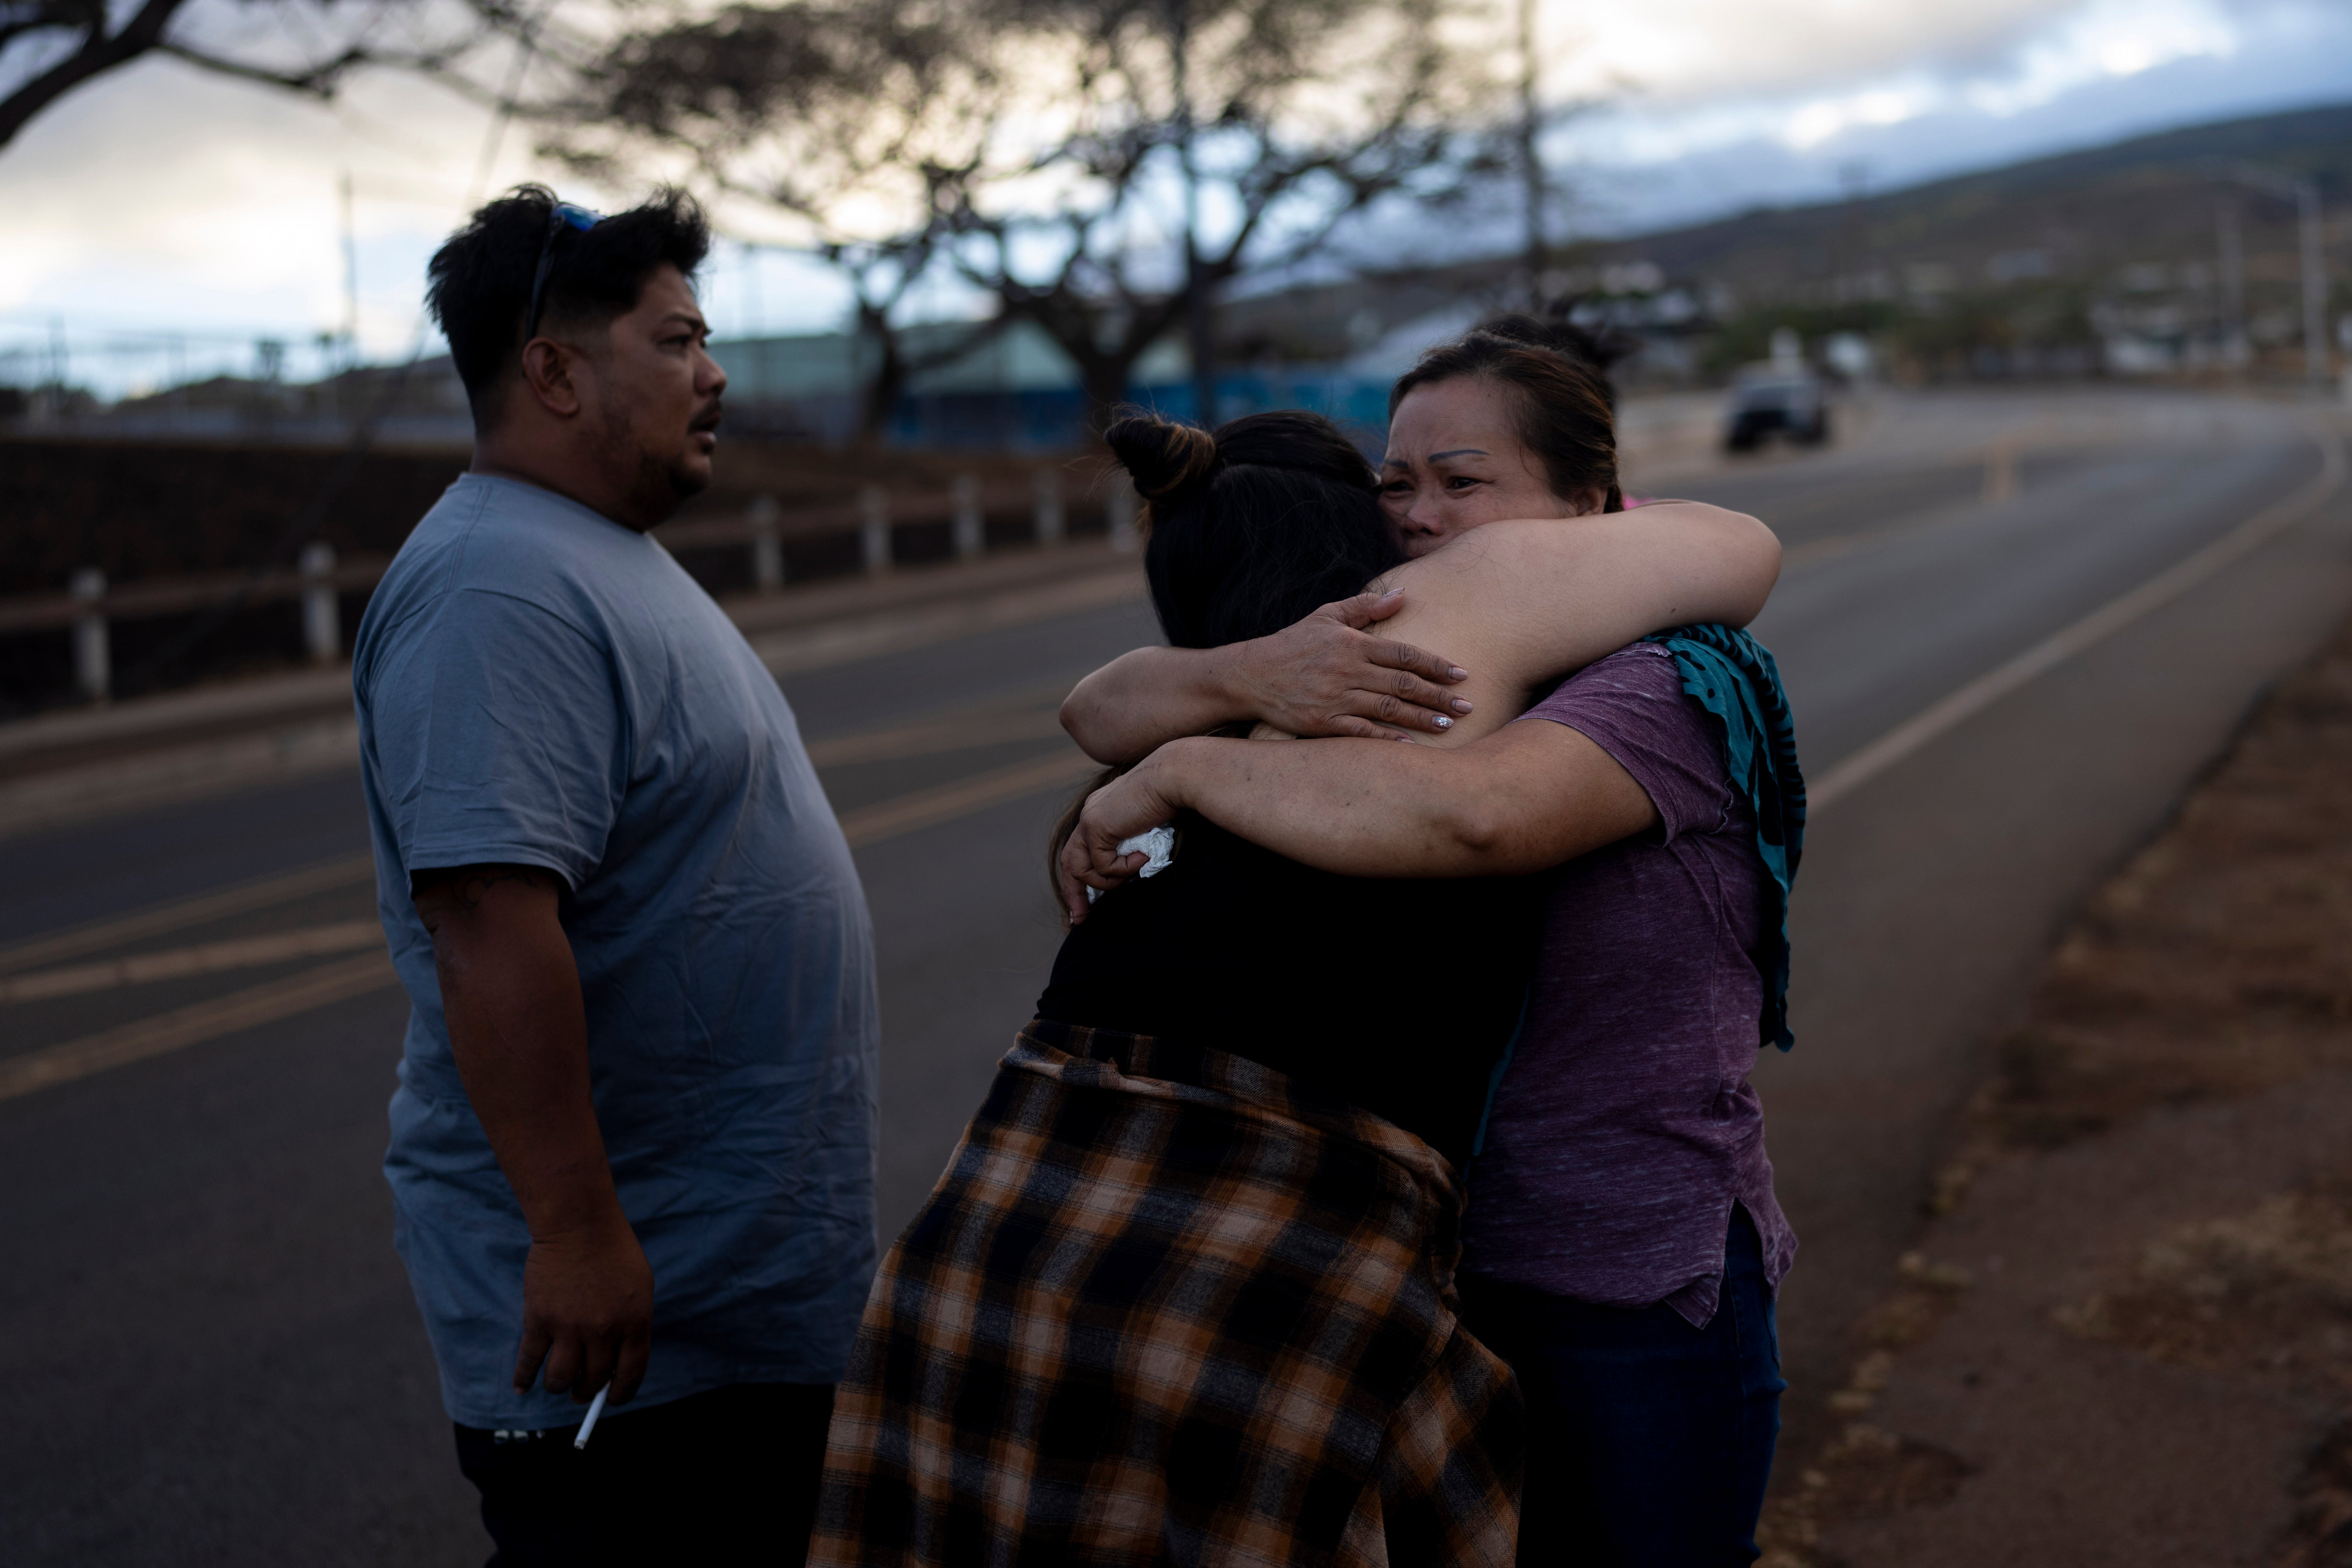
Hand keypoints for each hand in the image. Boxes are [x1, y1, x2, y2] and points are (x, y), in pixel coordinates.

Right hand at [512, 1215, 654, 1405]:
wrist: (580, 1225)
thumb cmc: (614, 1253)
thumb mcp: (640, 1289)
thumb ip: (632, 1325)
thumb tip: (619, 1363)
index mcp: (634, 1323)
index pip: (630, 1374)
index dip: (621, 1393)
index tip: (613, 1400)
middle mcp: (603, 1331)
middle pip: (593, 1379)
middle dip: (587, 1391)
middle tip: (581, 1392)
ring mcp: (570, 1327)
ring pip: (560, 1378)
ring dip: (558, 1386)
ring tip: (558, 1385)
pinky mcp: (539, 1320)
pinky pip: (529, 1360)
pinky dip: (523, 1378)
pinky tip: (522, 1388)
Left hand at [1058, 761, 1181, 922]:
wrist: (1173, 777)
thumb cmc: (1171, 798)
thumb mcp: (1145, 826)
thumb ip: (1130, 844)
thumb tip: (1131, 868)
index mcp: (1099, 812)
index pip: (1079, 850)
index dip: (1079, 879)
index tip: (1083, 905)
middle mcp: (1089, 815)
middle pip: (1069, 862)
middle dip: (1074, 894)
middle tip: (1081, 919)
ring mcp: (1089, 820)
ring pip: (1083, 870)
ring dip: (1109, 880)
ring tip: (1134, 870)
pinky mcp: (1096, 826)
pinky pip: (1104, 866)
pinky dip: (1124, 869)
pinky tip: (1142, 856)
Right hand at [1231, 589, 1470, 740]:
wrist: (1250, 675)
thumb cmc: (1292, 644)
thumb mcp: (1326, 615)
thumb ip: (1365, 606)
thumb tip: (1403, 594)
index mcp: (1353, 643)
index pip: (1404, 654)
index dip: (1436, 664)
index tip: (1462, 674)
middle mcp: (1348, 670)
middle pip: (1404, 683)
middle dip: (1439, 695)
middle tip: (1469, 705)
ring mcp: (1335, 698)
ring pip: (1388, 708)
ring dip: (1421, 717)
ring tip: (1449, 724)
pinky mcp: (1322, 723)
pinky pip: (1360, 732)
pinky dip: (1385, 739)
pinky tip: (1409, 746)